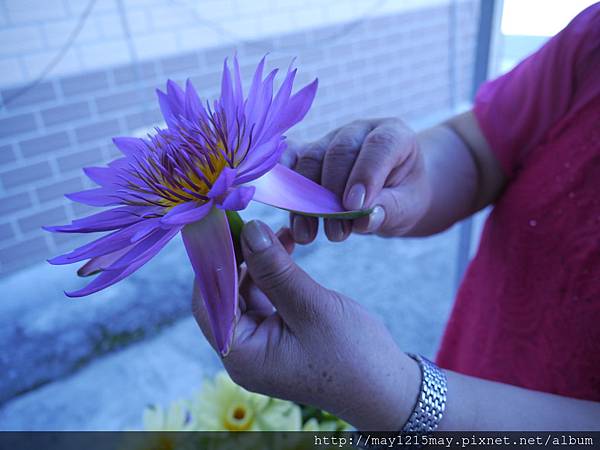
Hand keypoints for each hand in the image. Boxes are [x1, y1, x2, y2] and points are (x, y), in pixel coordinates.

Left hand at [192, 220, 419, 430]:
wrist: (388, 387)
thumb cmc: (352, 355)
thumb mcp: (311, 307)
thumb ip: (276, 270)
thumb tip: (249, 230)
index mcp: (243, 355)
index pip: (210, 302)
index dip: (214, 261)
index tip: (225, 225)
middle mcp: (245, 352)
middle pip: (226, 296)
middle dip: (239, 258)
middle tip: (253, 223)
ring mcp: (262, 344)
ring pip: (246, 294)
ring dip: (259, 263)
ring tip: (278, 233)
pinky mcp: (279, 336)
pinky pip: (266, 298)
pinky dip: (274, 274)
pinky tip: (286, 249)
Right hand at [282, 118, 430, 242]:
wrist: (394, 192)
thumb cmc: (404, 196)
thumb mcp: (408, 206)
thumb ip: (390, 209)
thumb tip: (364, 219)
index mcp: (393, 135)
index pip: (377, 147)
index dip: (364, 175)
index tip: (354, 207)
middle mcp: (359, 131)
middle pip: (339, 152)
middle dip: (333, 194)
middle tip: (336, 231)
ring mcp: (331, 139)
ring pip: (311, 159)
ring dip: (306, 199)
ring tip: (309, 234)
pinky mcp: (309, 153)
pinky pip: (291, 160)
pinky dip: (283, 181)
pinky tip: (282, 205)